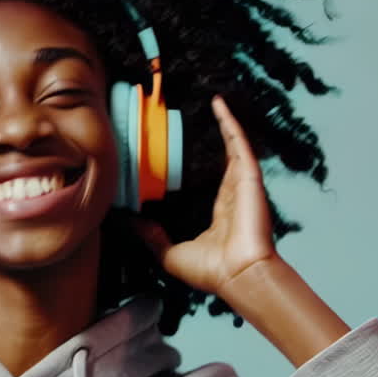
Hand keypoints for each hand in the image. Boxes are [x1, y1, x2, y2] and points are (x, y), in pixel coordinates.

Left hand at [133, 95, 279, 295]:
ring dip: (224, 122)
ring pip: (232, 144)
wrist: (238, 274)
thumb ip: (151, 236)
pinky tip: (219, 105)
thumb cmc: (212, 271)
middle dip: (212, 134)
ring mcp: (242, 183)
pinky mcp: (249, 177)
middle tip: (194, 114)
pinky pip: (239, 142)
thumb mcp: (170, 253)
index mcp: (218, 211)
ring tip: (212, 101)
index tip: (180, 148)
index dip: (196, 162)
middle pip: (222, 155)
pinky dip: (230, 122)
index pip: (207, 179)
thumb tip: (128, 221)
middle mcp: (233, 193)